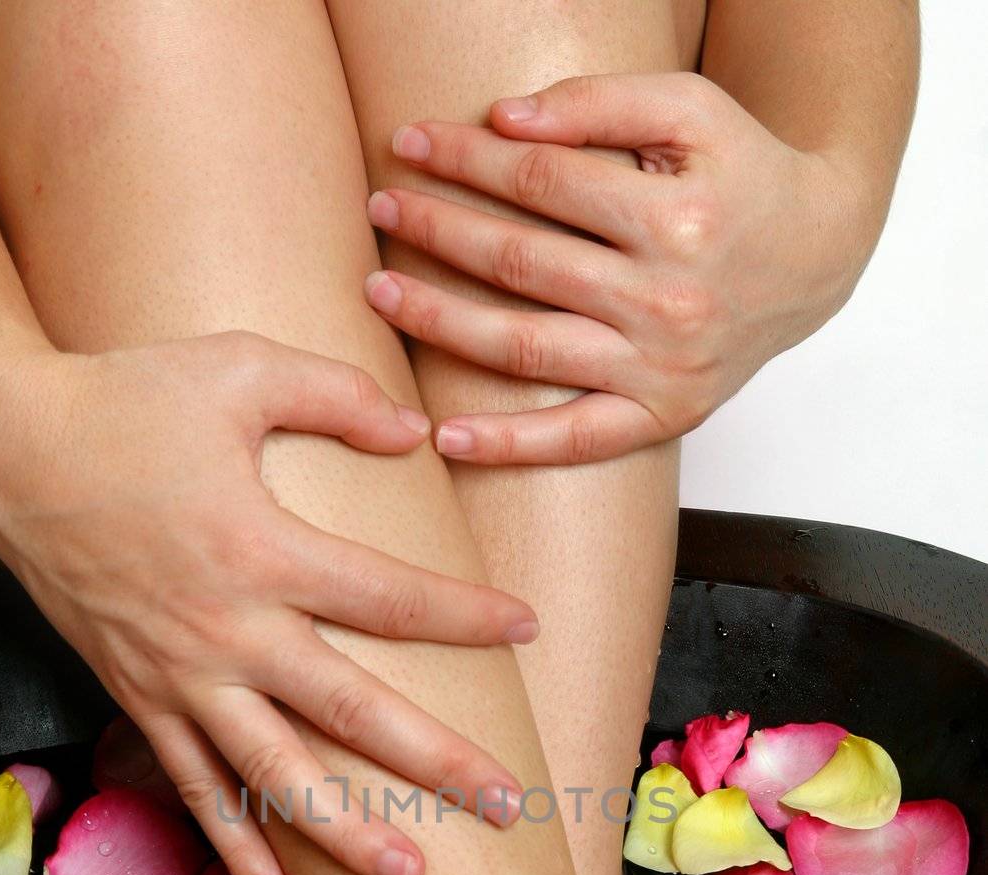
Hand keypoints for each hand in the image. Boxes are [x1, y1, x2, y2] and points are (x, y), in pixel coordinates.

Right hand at [0, 332, 536, 874]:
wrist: (9, 450)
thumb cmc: (125, 400)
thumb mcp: (236, 367)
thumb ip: (334, 393)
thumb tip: (416, 436)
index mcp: (262, 549)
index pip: (388, 598)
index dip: (466, 614)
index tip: (527, 627)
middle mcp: (228, 630)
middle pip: (351, 712)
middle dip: (435, 761)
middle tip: (504, 804)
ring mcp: (182, 677)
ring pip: (275, 773)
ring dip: (345, 830)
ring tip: (411, 873)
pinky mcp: (142, 698)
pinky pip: (195, 786)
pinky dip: (234, 845)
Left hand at [363, 73, 870, 463]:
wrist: (816, 255)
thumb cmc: (743, 179)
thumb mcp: (691, 113)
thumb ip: (600, 105)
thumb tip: (503, 124)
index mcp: (677, 218)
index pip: (543, 183)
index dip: (468, 160)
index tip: (411, 144)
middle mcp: (670, 301)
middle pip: (523, 263)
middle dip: (439, 230)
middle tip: (380, 207)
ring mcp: (663, 369)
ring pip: (529, 348)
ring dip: (442, 322)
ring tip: (380, 294)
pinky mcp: (664, 417)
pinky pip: (575, 441)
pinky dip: (510, 446)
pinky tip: (446, 438)